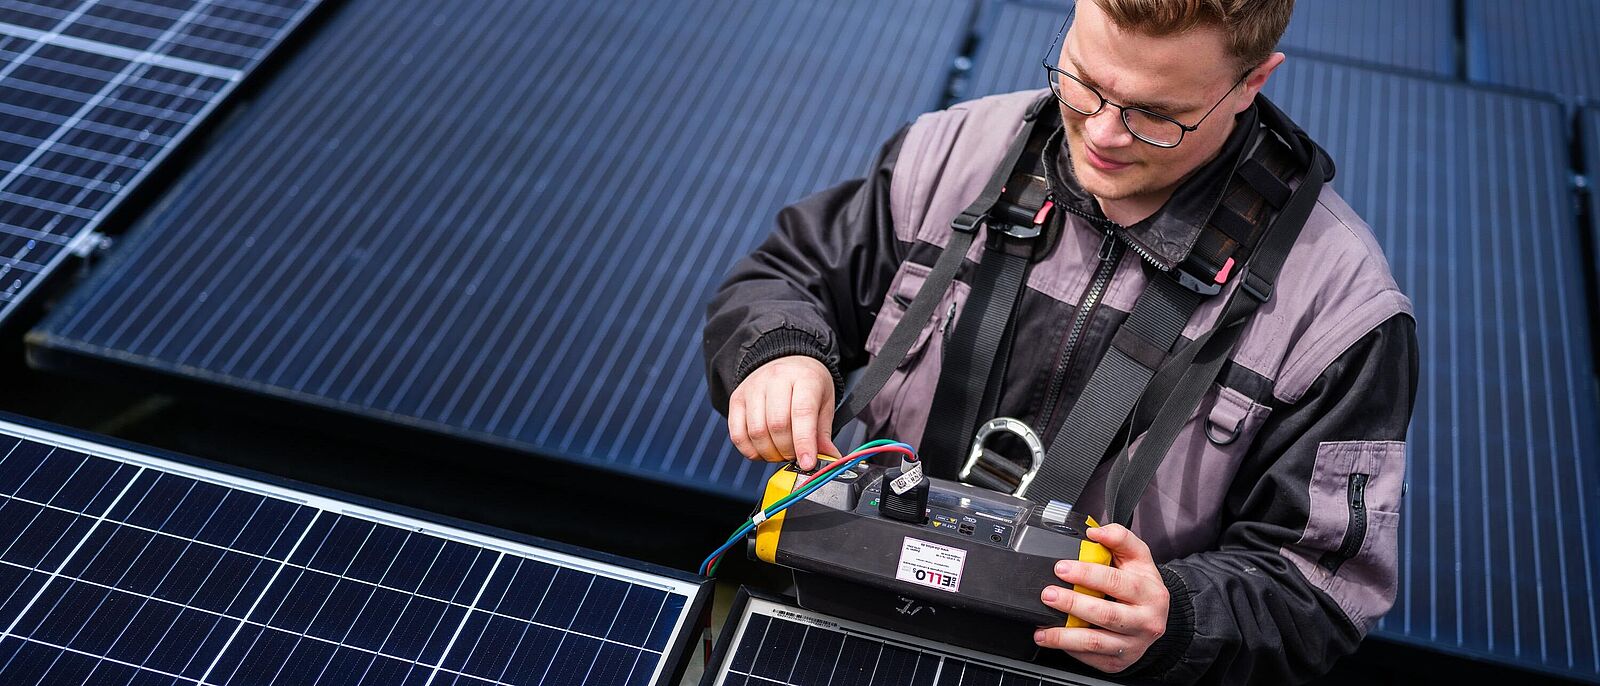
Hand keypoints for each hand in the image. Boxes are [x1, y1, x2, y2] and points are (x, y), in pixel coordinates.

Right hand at [727, 356, 839, 470]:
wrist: (787, 361)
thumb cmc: (807, 385)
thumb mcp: (824, 403)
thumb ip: (822, 433)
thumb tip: (828, 459)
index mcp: (804, 378)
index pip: (802, 413)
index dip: (803, 442)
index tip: (807, 464)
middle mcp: (775, 379)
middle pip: (777, 425)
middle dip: (787, 451)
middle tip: (796, 457)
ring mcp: (752, 388)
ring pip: (756, 432)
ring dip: (769, 453)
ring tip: (781, 453)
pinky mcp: (737, 399)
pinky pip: (737, 434)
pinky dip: (750, 451)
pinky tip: (763, 451)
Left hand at [1035, 524, 1169, 673]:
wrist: (1154, 617)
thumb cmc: (1141, 585)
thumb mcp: (1138, 557)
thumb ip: (1118, 538)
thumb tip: (1095, 531)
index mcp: (1150, 593)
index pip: (1116, 582)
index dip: (1087, 574)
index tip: (1062, 568)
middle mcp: (1146, 621)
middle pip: (1105, 614)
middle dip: (1072, 604)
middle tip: (1048, 594)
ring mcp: (1133, 645)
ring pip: (1096, 643)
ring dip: (1064, 636)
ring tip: (1043, 629)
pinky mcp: (1119, 662)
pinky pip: (1092, 658)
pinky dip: (1069, 649)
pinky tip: (1054, 639)